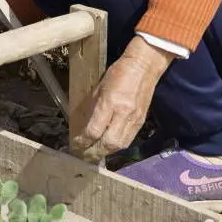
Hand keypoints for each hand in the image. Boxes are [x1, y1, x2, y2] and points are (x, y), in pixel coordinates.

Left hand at [72, 36, 174, 160]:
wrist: (144, 67)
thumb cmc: (118, 73)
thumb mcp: (99, 87)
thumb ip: (92, 107)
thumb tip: (84, 126)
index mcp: (110, 102)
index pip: (94, 130)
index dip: (84, 141)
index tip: (77, 144)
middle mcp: (123, 113)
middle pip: (108, 143)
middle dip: (95, 152)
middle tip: (85, 155)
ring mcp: (134, 119)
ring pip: (120, 145)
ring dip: (106, 152)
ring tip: (96, 153)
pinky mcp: (141, 121)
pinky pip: (128, 140)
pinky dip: (117, 146)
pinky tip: (109, 146)